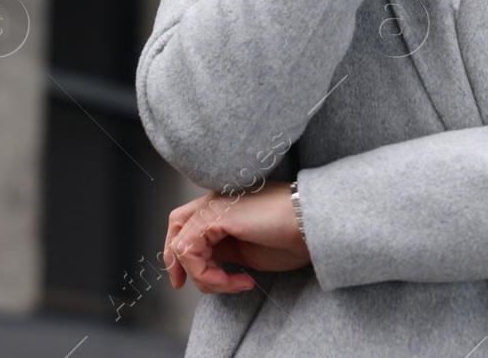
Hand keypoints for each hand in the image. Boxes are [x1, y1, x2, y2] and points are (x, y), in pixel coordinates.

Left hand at [163, 181, 310, 293]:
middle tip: (182, 285)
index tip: (184, 281)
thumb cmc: (291, 237)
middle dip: (176, 262)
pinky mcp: (214, 216)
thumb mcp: (248, 250)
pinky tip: (240, 280)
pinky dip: (209, 275)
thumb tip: (206, 267)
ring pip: (182, 247)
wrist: (311, 224)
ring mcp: (213, 206)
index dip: (179, 254)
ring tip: (237, 284)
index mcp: (223, 208)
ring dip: (206, 278)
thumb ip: (224, 252)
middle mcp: (214, 202)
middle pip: (175, 227)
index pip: (186, 225)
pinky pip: (190, 252)